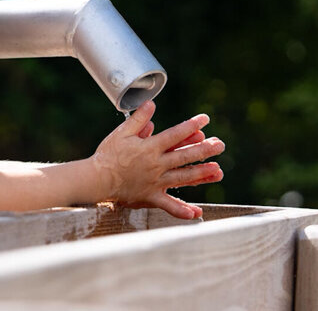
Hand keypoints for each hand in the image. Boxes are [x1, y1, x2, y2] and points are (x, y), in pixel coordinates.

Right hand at [89, 100, 223, 218]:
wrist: (97, 178)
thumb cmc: (107, 155)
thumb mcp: (121, 132)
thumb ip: (138, 118)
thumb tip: (152, 104)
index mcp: (150, 147)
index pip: (175, 134)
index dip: (191, 126)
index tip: (205, 119)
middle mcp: (156, 164)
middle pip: (185, 156)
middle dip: (205, 149)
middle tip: (220, 145)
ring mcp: (155, 182)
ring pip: (183, 178)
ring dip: (202, 174)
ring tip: (218, 170)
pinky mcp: (150, 196)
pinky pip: (168, 205)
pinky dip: (182, 210)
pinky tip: (196, 213)